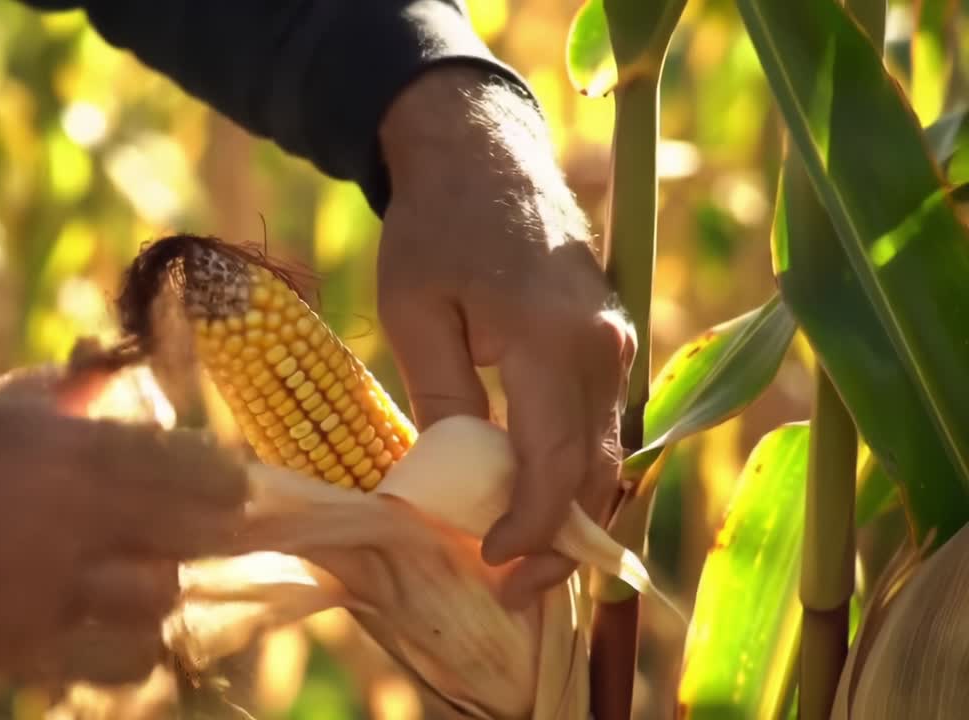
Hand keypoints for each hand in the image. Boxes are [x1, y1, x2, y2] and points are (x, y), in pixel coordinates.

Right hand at [0, 385, 245, 686]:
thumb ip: (59, 395)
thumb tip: (120, 379)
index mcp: (63, 456)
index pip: (191, 469)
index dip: (226, 478)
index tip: (235, 482)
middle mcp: (68, 529)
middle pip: (196, 541)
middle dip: (221, 534)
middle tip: (222, 528)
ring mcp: (45, 599)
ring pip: (161, 607)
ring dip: (168, 588)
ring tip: (150, 572)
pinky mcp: (18, 653)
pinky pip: (113, 665)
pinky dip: (129, 647)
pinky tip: (115, 626)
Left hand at [377, 66, 635, 606]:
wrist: (484, 155)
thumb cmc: (436, 228)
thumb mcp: (415, 312)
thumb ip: (441, 397)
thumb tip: (451, 480)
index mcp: (550, 339)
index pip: (555, 463)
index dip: (529, 527)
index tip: (490, 564)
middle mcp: (602, 348)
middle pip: (597, 472)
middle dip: (558, 542)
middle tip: (510, 589)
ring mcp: (615, 343)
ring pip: (607, 453)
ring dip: (569, 512)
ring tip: (520, 558)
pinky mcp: (610, 342)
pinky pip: (601, 424)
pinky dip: (572, 471)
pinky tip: (533, 498)